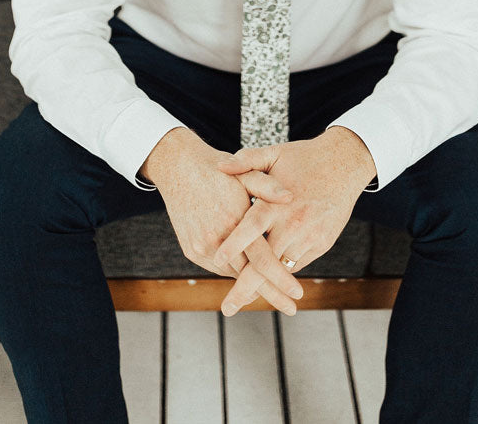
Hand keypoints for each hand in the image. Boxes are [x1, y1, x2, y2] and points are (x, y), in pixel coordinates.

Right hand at [150, 131, 306, 316]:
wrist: (178, 168)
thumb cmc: (218, 170)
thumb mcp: (246, 172)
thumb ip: (268, 186)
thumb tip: (291, 197)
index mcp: (234, 221)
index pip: (263, 260)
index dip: (281, 279)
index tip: (298, 295)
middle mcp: (217, 239)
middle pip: (248, 276)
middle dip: (271, 293)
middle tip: (291, 309)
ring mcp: (202, 247)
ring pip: (233, 274)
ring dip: (252, 284)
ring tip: (275, 293)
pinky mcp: (192, 250)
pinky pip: (218, 268)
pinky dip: (234, 271)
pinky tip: (249, 272)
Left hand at [211, 135, 366, 315]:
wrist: (345, 164)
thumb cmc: (305, 158)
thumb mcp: (274, 154)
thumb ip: (246, 161)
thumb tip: (220, 166)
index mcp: (277, 203)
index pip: (251, 228)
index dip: (234, 245)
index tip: (217, 260)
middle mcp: (293, 224)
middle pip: (265, 262)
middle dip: (245, 288)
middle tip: (227, 308)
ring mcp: (309, 237)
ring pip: (282, 269)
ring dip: (264, 285)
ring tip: (242, 300)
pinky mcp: (322, 244)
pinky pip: (297, 263)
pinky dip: (282, 272)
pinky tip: (267, 280)